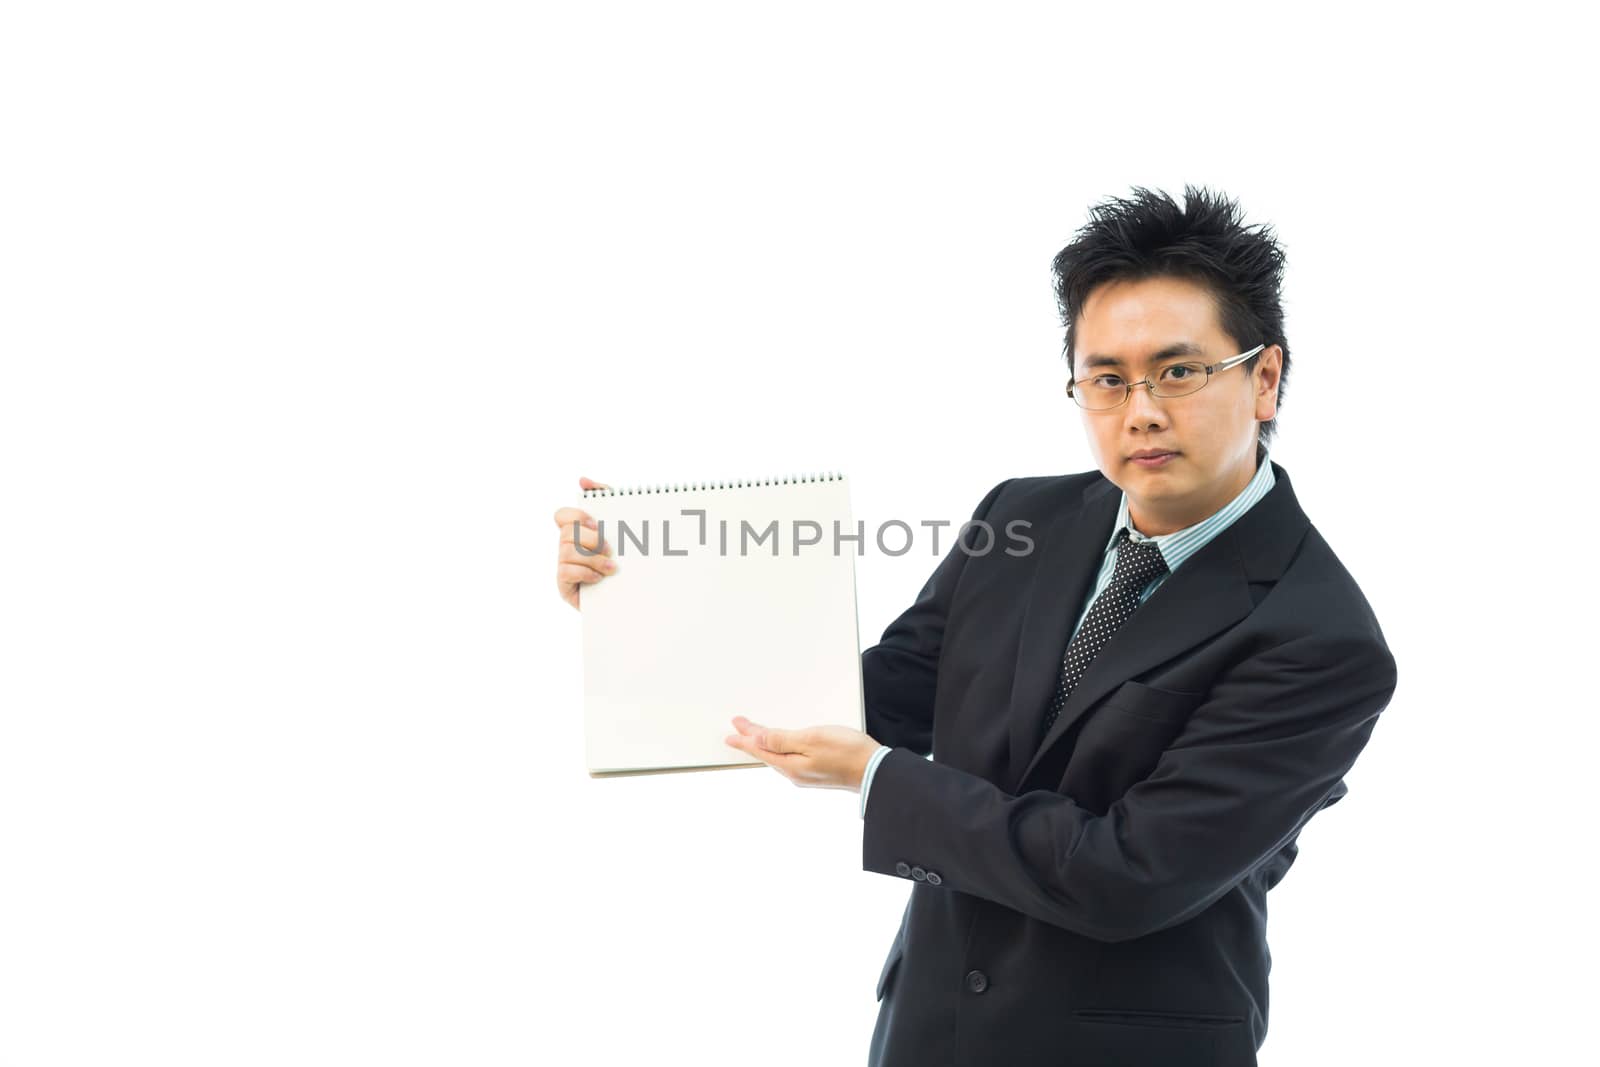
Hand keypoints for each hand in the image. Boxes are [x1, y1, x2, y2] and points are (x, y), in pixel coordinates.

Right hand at [553, 476, 616, 609]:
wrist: (632, 595)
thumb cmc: (624, 558)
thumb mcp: (620, 525)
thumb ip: (605, 497)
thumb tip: (582, 480)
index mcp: (577, 532)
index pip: (562, 515)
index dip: (575, 515)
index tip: (595, 522)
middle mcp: (566, 548)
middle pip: (566, 534)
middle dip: (591, 540)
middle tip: (610, 549)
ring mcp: (563, 566)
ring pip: (566, 552)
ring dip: (592, 559)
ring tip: (612, 568)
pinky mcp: (564, 585)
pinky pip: (565, 572)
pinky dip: (585, 573)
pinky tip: (600, 578)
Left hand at [723, 716, 884, 791]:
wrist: (875, 771)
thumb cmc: (847, 752)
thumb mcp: (811, 739)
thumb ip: (782, 740)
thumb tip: (757, 741)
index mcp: (790, 766)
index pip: (760, 750)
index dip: (745, 738)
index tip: (731, 730)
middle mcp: (796, 774)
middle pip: (767, 754)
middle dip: (752, 741)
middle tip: (738, 729)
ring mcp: (807, 775)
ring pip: (778, 757)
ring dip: (765, 744)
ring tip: (754, 736)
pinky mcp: (818, 772)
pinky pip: (790, 759)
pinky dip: (780, 749)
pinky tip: (781, 746)